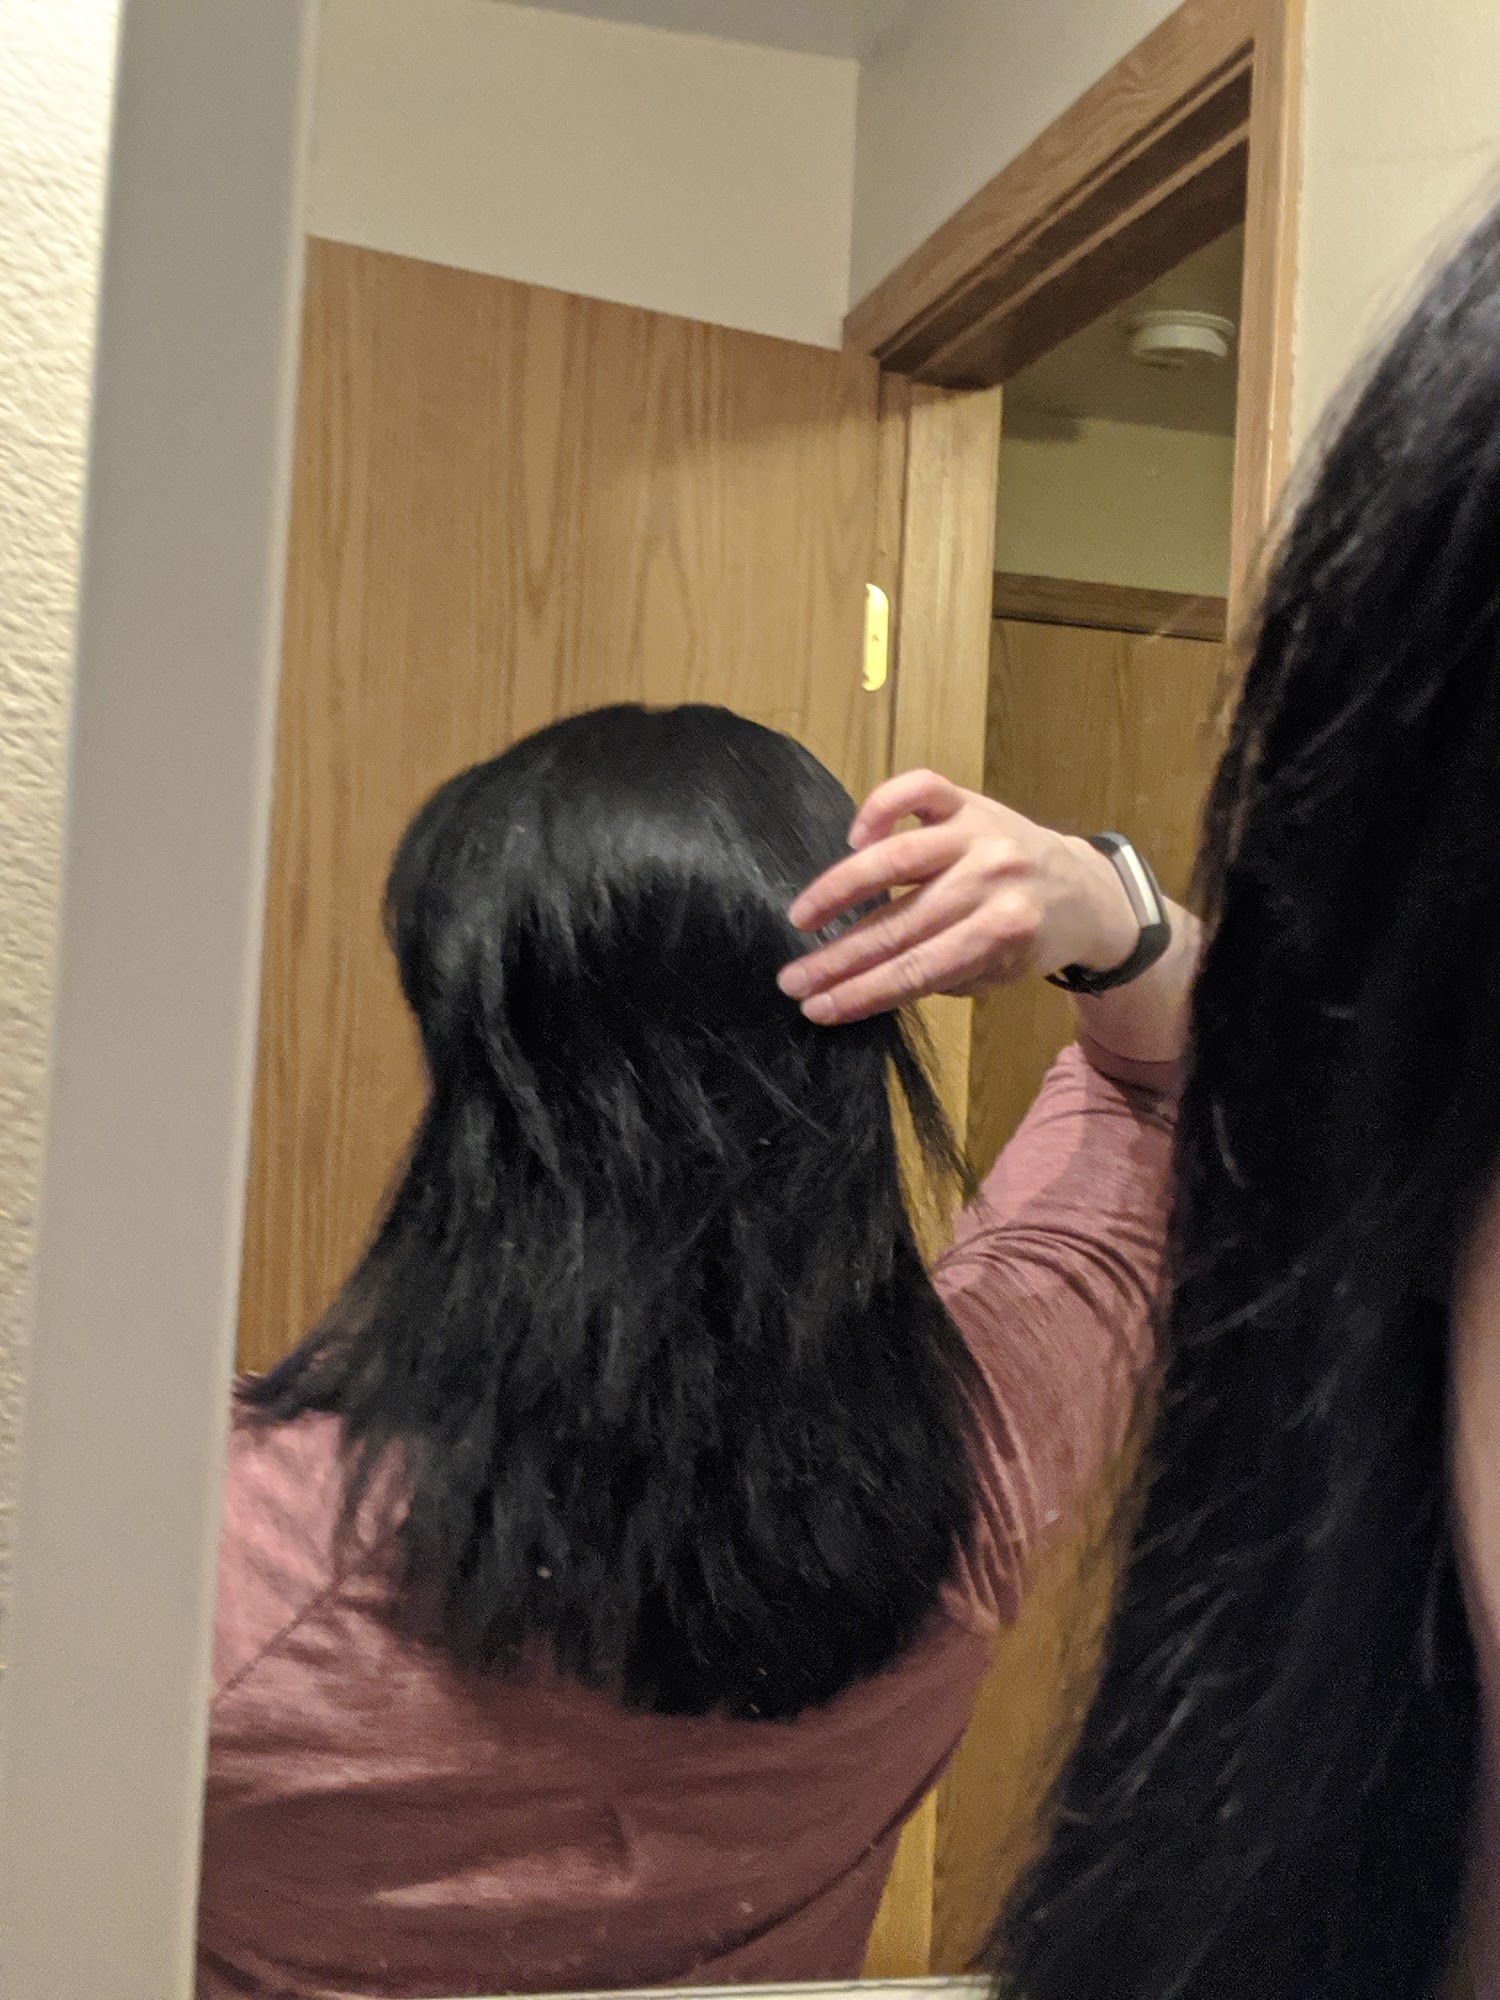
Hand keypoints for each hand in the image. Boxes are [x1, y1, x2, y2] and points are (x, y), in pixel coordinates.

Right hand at [778, 770, 1137, 1025]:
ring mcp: (980, 833)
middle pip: (898, 924)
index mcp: (1004, 931)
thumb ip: (938, 975)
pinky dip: (881, 807)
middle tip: (792, 980)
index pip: (916, 969)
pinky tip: (854, 838)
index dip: (862, 992)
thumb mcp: (994, 973)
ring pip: (895, 857)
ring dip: (838, 890)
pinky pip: (920, 789)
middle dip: (838, 959)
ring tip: (802, 918)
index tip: (818, 1007)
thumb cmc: (1026, 939)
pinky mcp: (971, 801)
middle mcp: (991, 878)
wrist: (1083, 889)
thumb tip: (861, 981)